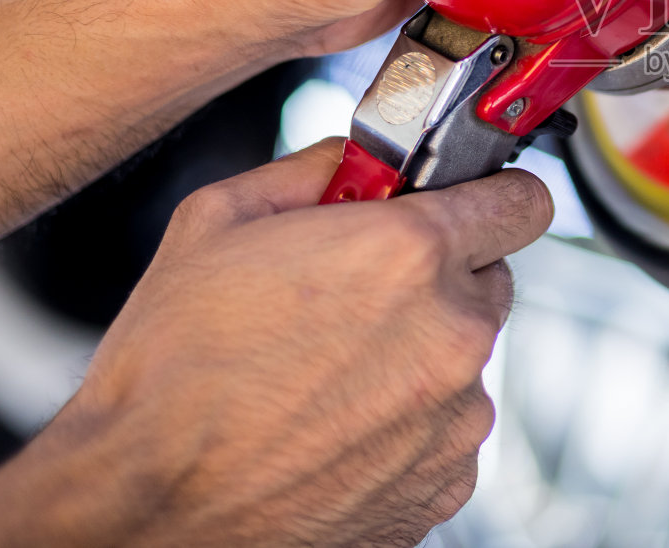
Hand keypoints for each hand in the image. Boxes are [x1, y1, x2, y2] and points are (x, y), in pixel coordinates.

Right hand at [0, 141, 552, 547]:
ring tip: (326, 371)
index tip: (472, 203)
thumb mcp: (219, 219)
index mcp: (411, 255)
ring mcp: (454, 418)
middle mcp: (452, 335)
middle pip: (488, 279)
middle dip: (436, 276)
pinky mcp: (444, 483)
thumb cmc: (170, 375)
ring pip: (463, 358)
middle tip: (358, 291)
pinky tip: (333, 423)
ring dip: (417, 353)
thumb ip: (314, 168)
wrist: (147, 509)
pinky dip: (406, 422)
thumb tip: (354, 159)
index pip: (522, 201)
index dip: (494, 195)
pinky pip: (445, 429)